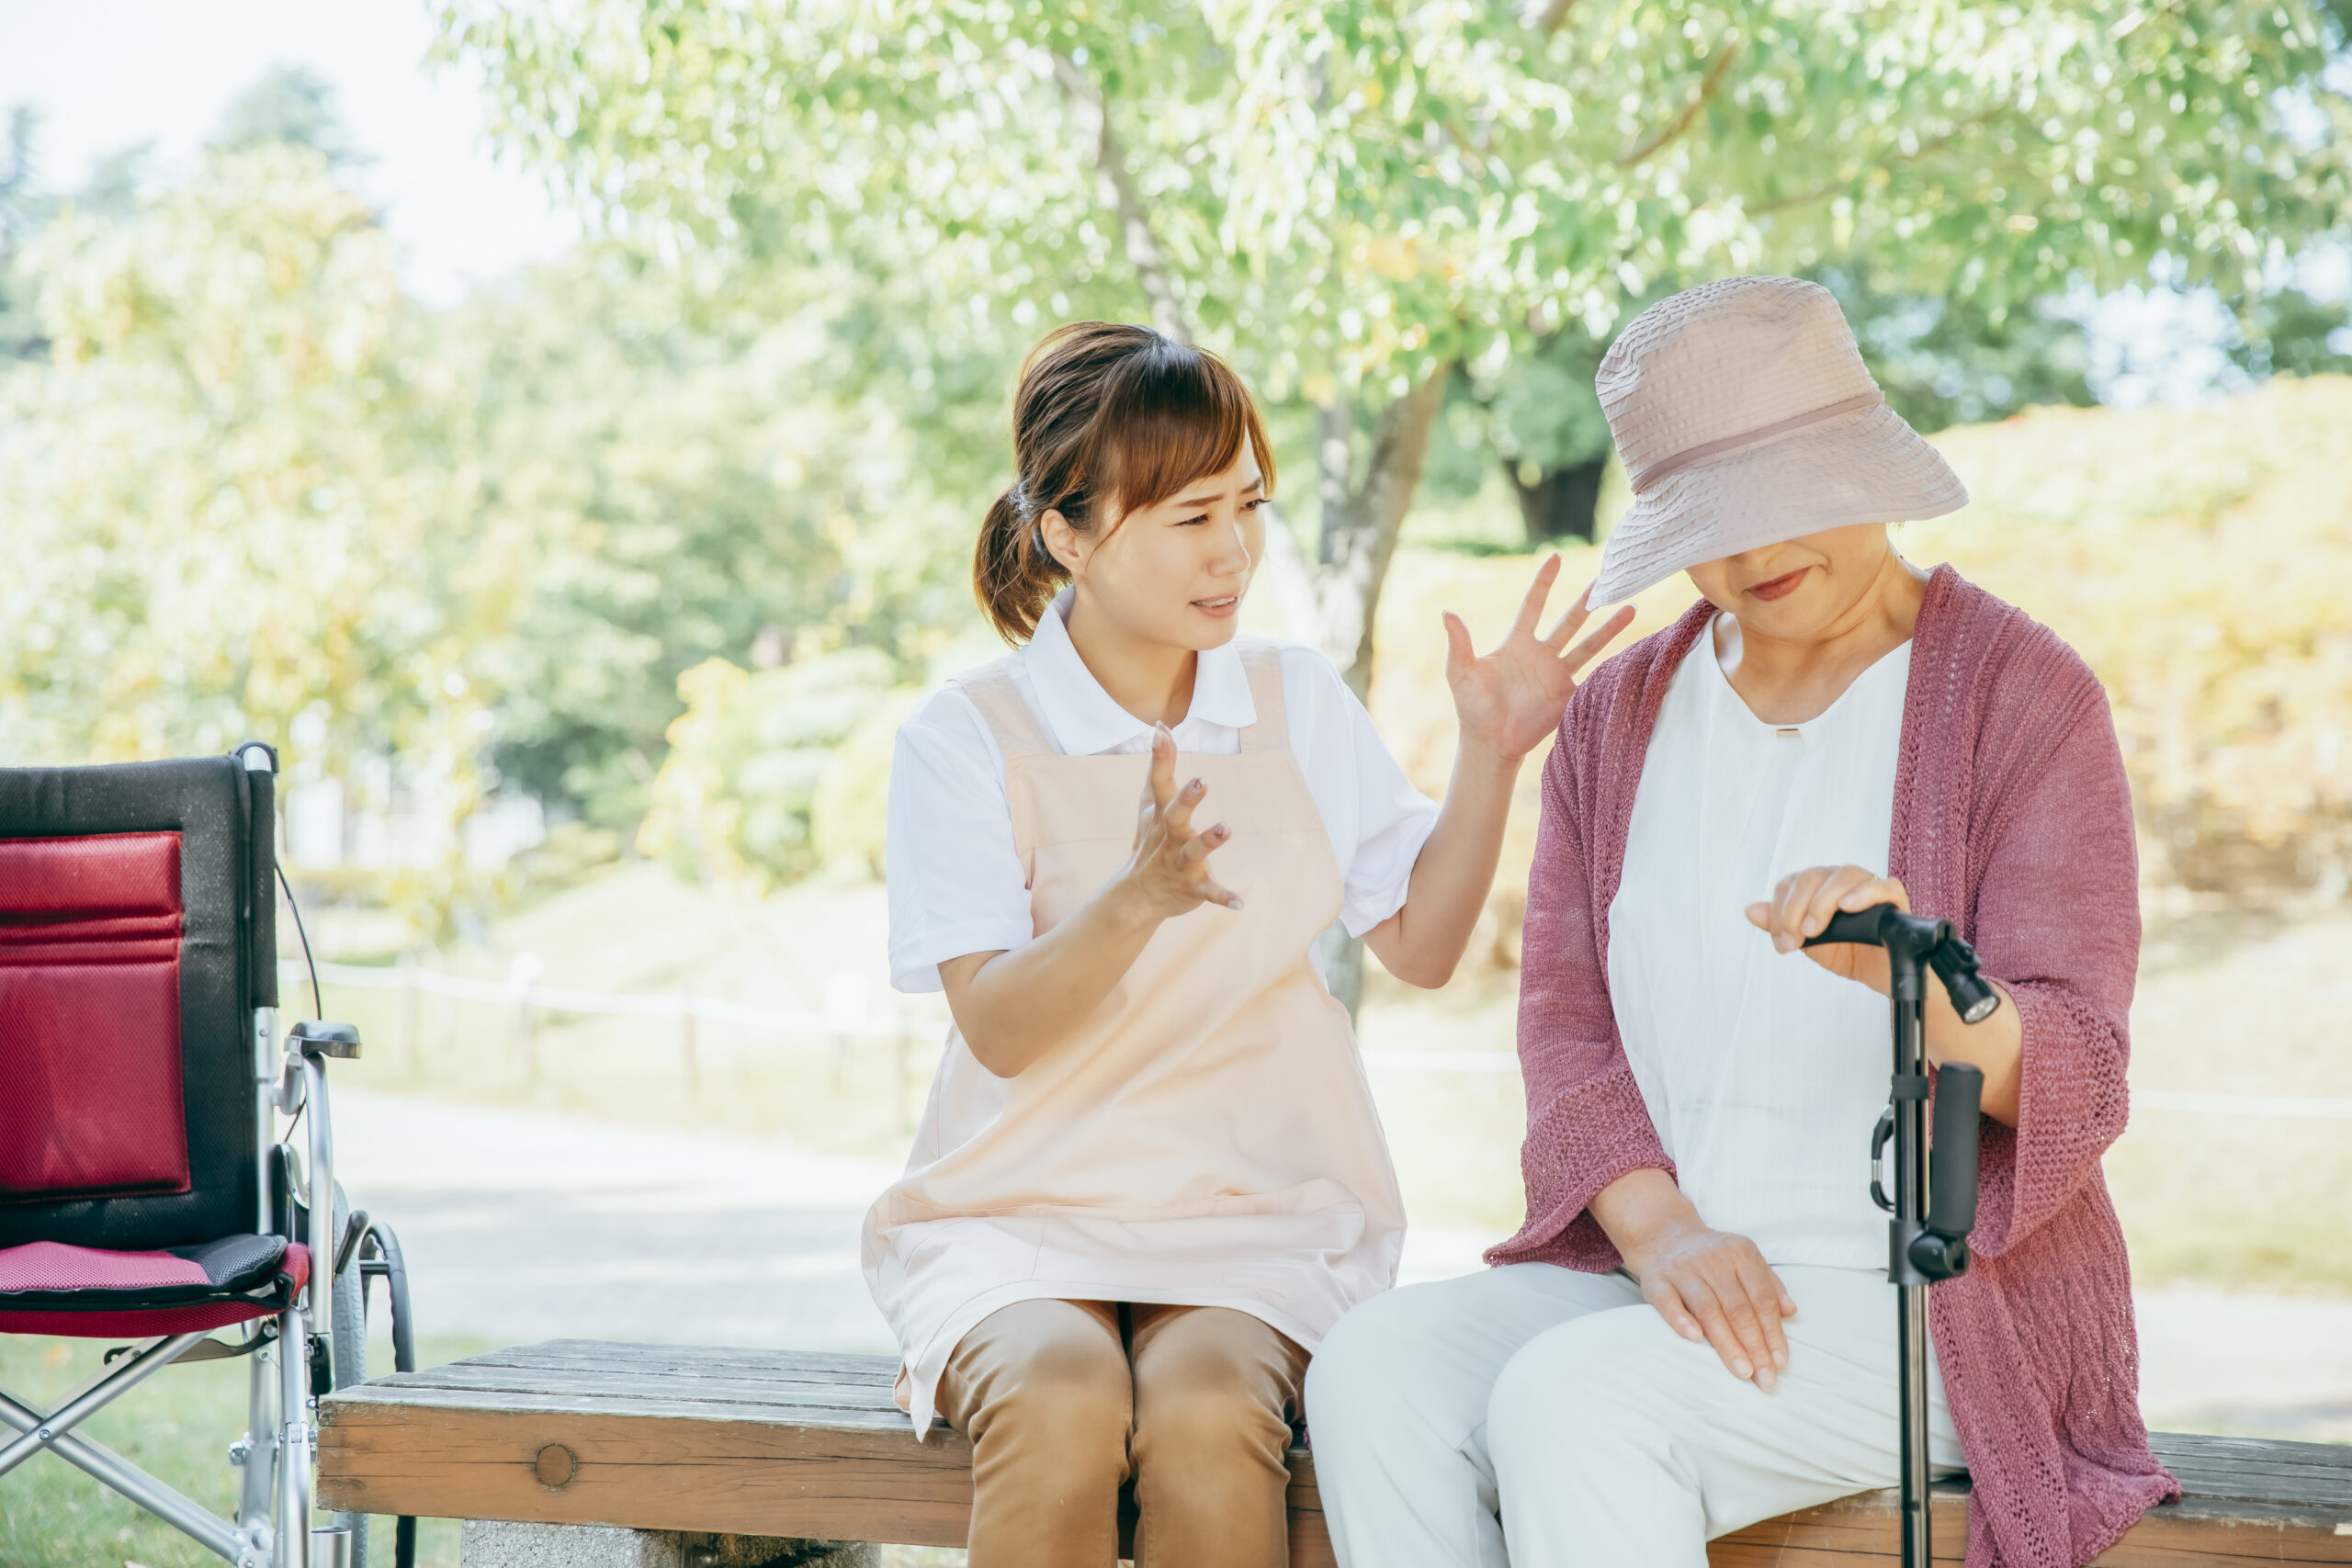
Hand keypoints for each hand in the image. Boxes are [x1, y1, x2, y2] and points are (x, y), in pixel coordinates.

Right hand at [1117, 725, 1241, 920]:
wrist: (1137, 894)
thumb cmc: (1151, 840)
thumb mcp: (1152, 803)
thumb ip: (1160, 766)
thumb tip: (1161, 726)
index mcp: (1161, 816)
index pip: (1160, 783)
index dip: (1160, 758)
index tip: (1161, 732)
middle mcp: (1169, 837)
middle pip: (1175, 816)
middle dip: (1187, 799)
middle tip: (1202, 781)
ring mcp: (1180, 863)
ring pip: (1194, 852)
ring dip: (1209, 841)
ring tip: (1226, 828)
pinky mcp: (1193, 887)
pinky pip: (1209, 893)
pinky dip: (1223, 897)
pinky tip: (1239, 903)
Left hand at [1443, 556, 1634, 761]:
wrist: (1490, 742)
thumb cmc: (1472, 707)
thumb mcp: (1460, 672)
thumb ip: (1459, 643)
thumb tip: (1447, 612)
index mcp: (1518, 643)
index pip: (1534, 605)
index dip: (1545, 582)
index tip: (1556, 558)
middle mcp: (1542, 654)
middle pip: (1570, 620)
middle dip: (1587, 600)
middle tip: (1606, 578)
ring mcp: (1557, 674)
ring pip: (1589, 644)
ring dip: (1609, 627)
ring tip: (1631, 607)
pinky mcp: (1568, 695)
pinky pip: (1593, 676)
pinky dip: (1611, 665)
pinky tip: (1632, 650)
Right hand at [1621, 1213, 1796, 1390]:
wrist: (1665, 1236)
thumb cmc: (1713, 1257)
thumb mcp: (1745, 1259)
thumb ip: (1769, 1285)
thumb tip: (1790, 1311)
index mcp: (1740, 1253)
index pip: (1762, 1299)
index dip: (1773, 1333)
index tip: (1781, 1363)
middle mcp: (1712, 1259)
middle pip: (1738, 1308)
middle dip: (1755, 1346)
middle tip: (1765, 1378)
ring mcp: (1683, 1270)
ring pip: (1708, 1310)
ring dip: (1727, 1344)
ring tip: (1742, 1371)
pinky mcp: (1656, 1280)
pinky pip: (1668, 1302)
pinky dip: (1682, 1320)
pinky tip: (1695, 1339)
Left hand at [1744, 865, 1906, 994]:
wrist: (1883, 976)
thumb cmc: (1850, 955)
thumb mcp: (1809, 944)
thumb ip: (1781, 926)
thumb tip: (1751, 910)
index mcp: (1819, 888)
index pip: (1791, 883)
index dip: (1780, 910)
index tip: (1782, 942)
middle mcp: (1842, 882)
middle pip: (1812, 877)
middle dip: (1794, 909)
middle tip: (1794, 940)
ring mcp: (1869, 887)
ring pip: (1844, 875)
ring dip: (1822, 902)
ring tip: (1813, 929)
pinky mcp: (1894, 900)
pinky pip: (1882, 886)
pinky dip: (1863, 893)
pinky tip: (1848, 906)